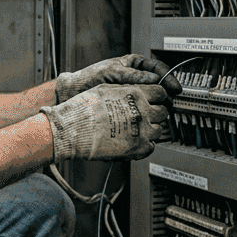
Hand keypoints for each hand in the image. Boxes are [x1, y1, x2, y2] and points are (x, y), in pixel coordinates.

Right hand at [41, 84, 171, 161]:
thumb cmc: (85, 108)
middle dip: (155, 114)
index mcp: (136, 95)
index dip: (158, 97)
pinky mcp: (138, 148)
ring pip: (158, 130)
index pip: (161, 93)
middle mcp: (142, 112)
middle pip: (162, 112)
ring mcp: (142, 131)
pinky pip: (151, 147)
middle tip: (145, 117)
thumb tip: (134, 90)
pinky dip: (145, 145)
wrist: (74, 129)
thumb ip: (125, 90)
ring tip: (137, 131)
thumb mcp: (106, 88)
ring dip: (150, 130)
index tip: (155, 101)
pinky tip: (134, 141)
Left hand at [54, 54, 181, 102]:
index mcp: (133, 65)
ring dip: (158, 104)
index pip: (157, 68)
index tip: (174, 87)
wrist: (73, 93)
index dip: (168, 77)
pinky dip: (147, 112)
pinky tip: (150, 116)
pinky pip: (141, 107)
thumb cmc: (88, 78)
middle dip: (166, 93)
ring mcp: (131, 92)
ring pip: (152, 97)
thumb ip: (132, 75)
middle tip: (170, 102)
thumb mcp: (112, 72)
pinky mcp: (127, 105)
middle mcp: (135, 78)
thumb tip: (154, 78)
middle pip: (158, 84)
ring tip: (162, 110)